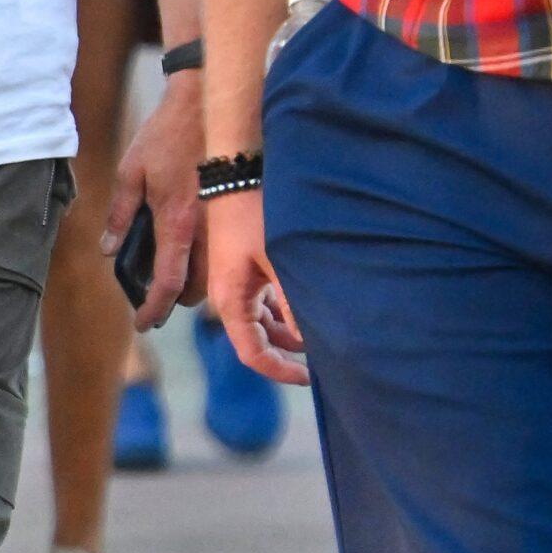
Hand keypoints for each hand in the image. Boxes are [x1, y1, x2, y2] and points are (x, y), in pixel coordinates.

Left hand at [99, 72, 204, 329]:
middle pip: (198, 289)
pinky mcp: (238, 211)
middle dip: (178, 299)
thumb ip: (121, 214)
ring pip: (218, 275)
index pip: (166, 283)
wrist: (207, 104)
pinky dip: (216, 263)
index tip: (143, 324)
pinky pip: (229, 253)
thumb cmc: (166, 135)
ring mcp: (226, 222)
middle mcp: (205, 230)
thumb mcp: (131, 171)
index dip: (153, 309)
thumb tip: (109, 250)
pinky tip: (200, 252)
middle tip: (158, 295)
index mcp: (175, 223)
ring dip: (199, 284)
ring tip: (177, 275)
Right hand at [204, 189, 307, 384]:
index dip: (280, 372)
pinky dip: (282, 312)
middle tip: (323, 357)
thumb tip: (309, 339)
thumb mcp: (278, 260)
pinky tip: (305, 307)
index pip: (252, 354)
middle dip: (287, 354)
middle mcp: (228, 298)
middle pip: (256, 341)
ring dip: (287, 332)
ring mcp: (234, 284)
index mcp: (230, 302)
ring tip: (321, 333)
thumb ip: (293, 302)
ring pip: (261, 322)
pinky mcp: (242, 270)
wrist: (235, 174)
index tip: (310, 378)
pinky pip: (261, 303)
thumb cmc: (255, 216)